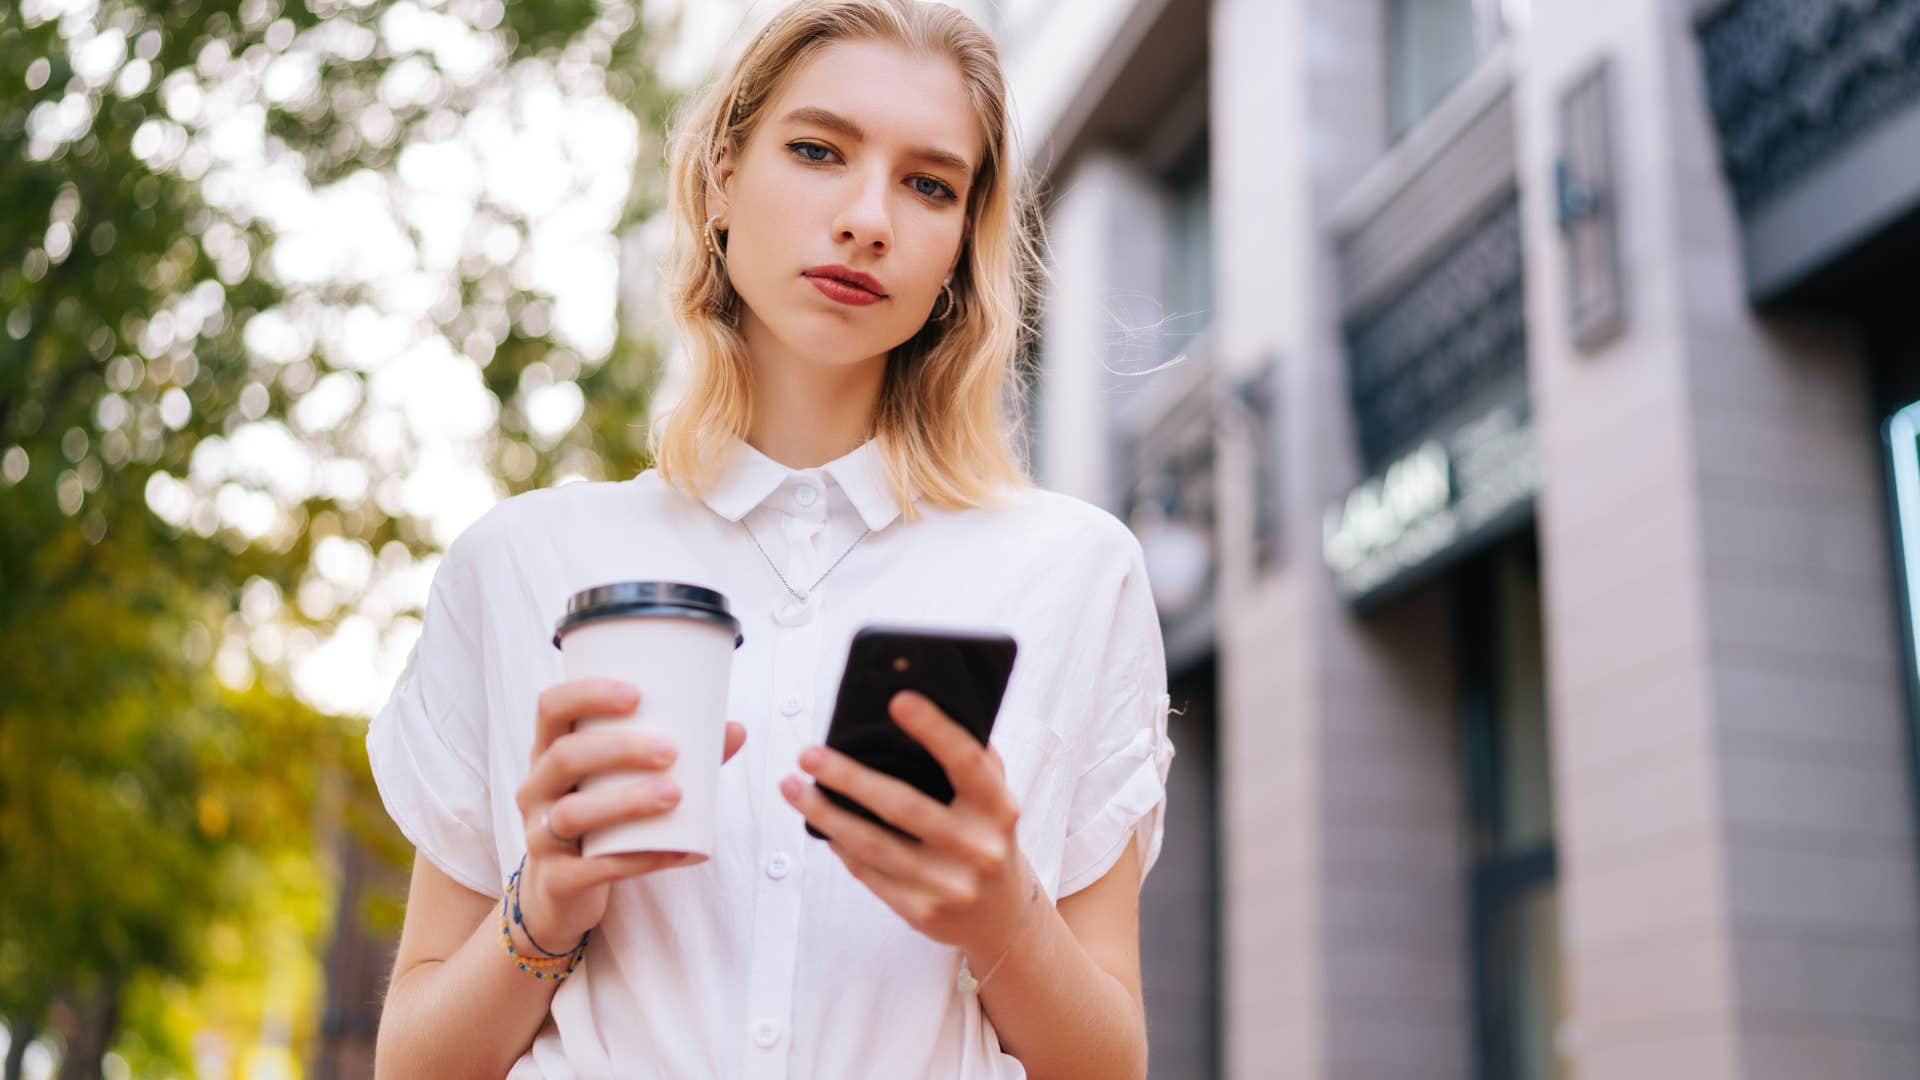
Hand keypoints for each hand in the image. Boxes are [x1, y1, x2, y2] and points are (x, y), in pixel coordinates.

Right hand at [513, 678, 747, 947]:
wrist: (563, 889)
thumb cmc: (603, 817)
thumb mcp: (626, 780)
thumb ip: (680, 756)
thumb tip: (736, 730)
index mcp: (549, 752)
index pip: (551, 708)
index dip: (586, 694)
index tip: (636, 694)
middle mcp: (536, 789)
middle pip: (564, 757)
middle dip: (618, 748)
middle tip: (671, 751)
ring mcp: (539, 835)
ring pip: (573, 814)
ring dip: (627, 802)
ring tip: (674, 795)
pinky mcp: (555, 879)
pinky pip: (591, 869)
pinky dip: (638, 860)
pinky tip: (676, 852)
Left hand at [780, 690, 1030, 954]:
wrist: (1000, 916)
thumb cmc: (985, 837)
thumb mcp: (992, 799)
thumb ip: (969, 760)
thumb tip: (917, 708)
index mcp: (999, 808)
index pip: (966, 762)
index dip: (935, 729)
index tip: (897, 700)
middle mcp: (979, 848)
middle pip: (903, 807)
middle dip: (849, 778)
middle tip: (807, 754)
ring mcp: (949, 885)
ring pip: (873, 844)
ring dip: (825, 814)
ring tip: (791, 786)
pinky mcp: (921, 912)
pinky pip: (868, 872)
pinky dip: (840, 844)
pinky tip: (820, 823)